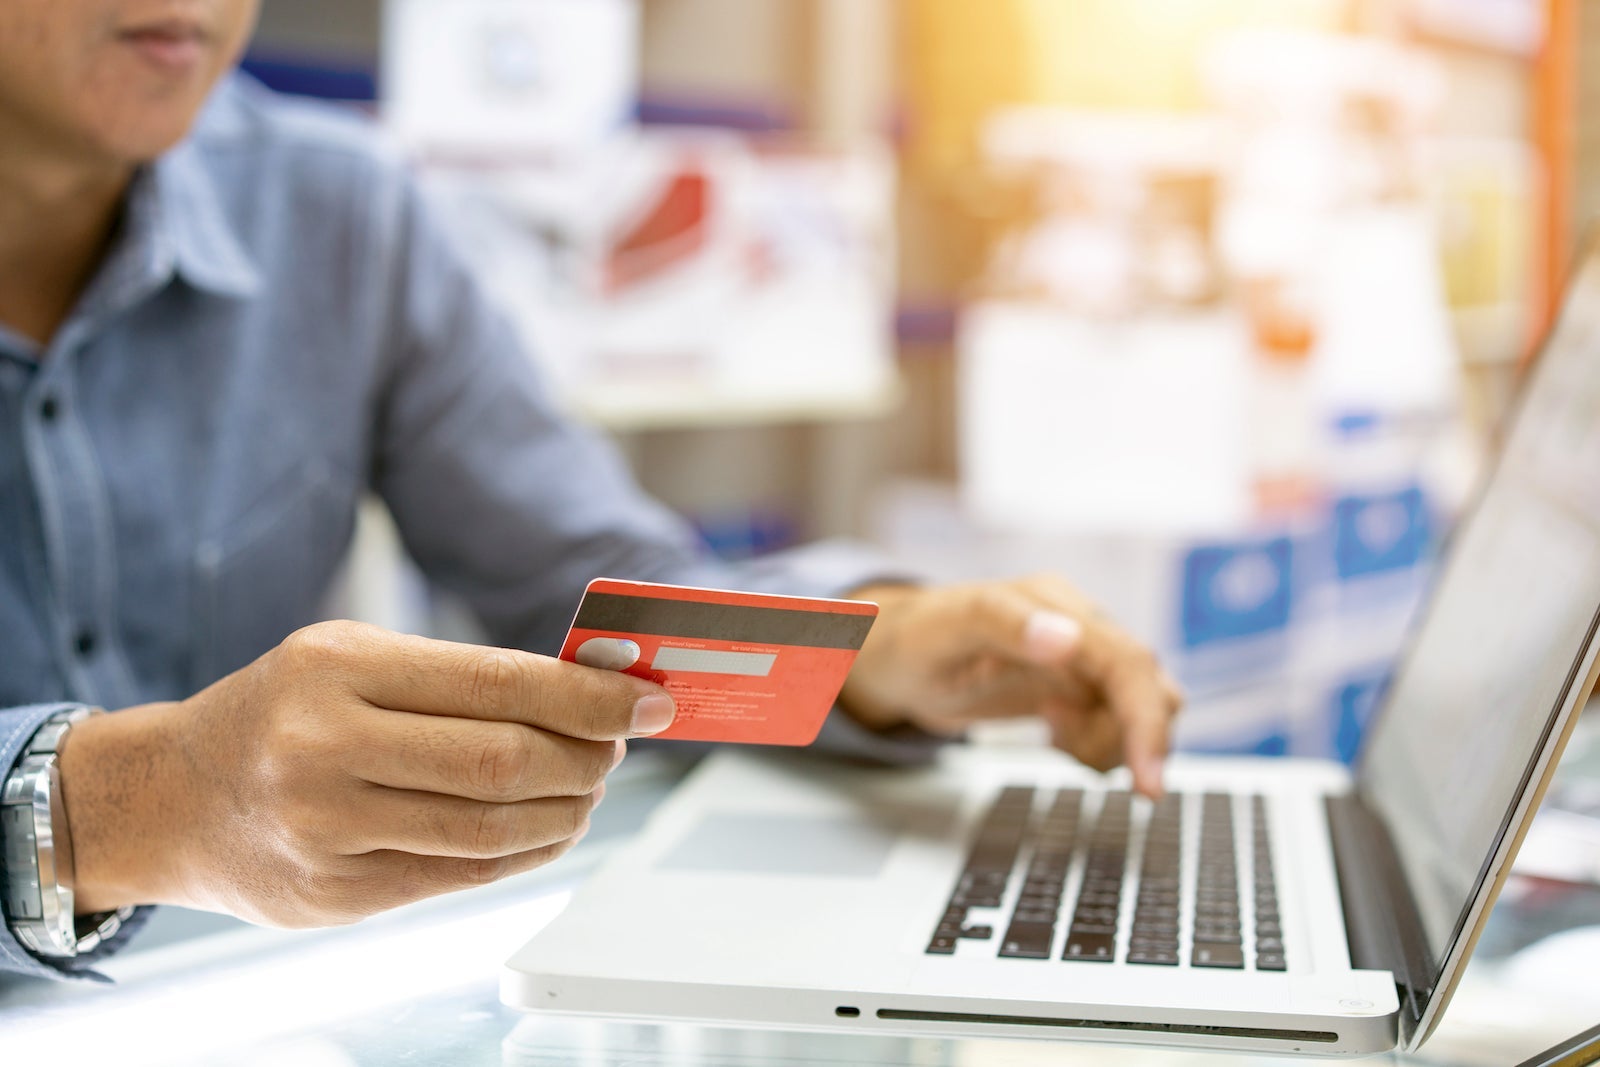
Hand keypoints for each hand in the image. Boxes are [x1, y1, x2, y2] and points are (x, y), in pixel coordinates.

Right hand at [58, 620, 676, 925]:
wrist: (170, 796)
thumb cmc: (281, 711)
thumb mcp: (353, 657)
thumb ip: (461, 675)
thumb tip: (590, 693)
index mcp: (336, 668)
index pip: (499, 685)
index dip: (590, 699)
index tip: (648, 702)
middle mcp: (323, 749)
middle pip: (504, 763)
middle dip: (588, 756)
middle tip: (620, 746)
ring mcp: (325, 830)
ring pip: (491, 830)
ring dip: (567, 811)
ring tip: (590, 788)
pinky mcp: (334, 896)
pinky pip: (461, 877)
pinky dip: (525, 854)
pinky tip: (548, 828)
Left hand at [838, 576, 1181, 796]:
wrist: (894, 656)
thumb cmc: (914, 639)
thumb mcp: (947, 631)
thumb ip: (1003, 624)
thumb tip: (1067, 638)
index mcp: (1056, 604)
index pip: (1128, 663)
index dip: (1147, 721)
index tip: (1148, 782)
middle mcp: (1079, 626)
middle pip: (1147, 688)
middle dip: (1136, 741)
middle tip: (1108, 778)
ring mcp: (1081, 658)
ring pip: (1137, 710)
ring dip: (1110, 742)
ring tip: (1054, 736)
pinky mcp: (1075, 685)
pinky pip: (1116, 723)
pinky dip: (1097, 744)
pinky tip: (1055, 735)